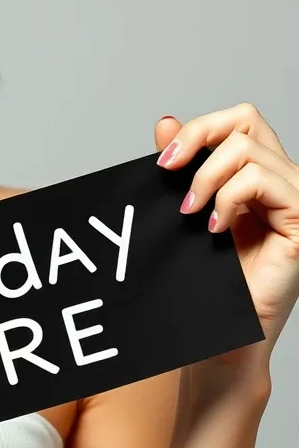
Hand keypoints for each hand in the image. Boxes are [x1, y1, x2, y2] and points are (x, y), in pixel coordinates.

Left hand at [155, 103, 298, 382]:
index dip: (198, 128)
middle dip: (199, 137)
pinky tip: (214, 228)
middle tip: (168, 172)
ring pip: (250, 150)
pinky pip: (265, 181)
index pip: (238, 120)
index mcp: (255, 172)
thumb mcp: (185, 208)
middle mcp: (280, 179)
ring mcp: (294, 199)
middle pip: (247, 119)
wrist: (219, 327)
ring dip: (207, 178)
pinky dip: (229, 197)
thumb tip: (165, 121)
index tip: (162, 162)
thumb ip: (181, 165)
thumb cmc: (205, 273)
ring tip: (191, 214)